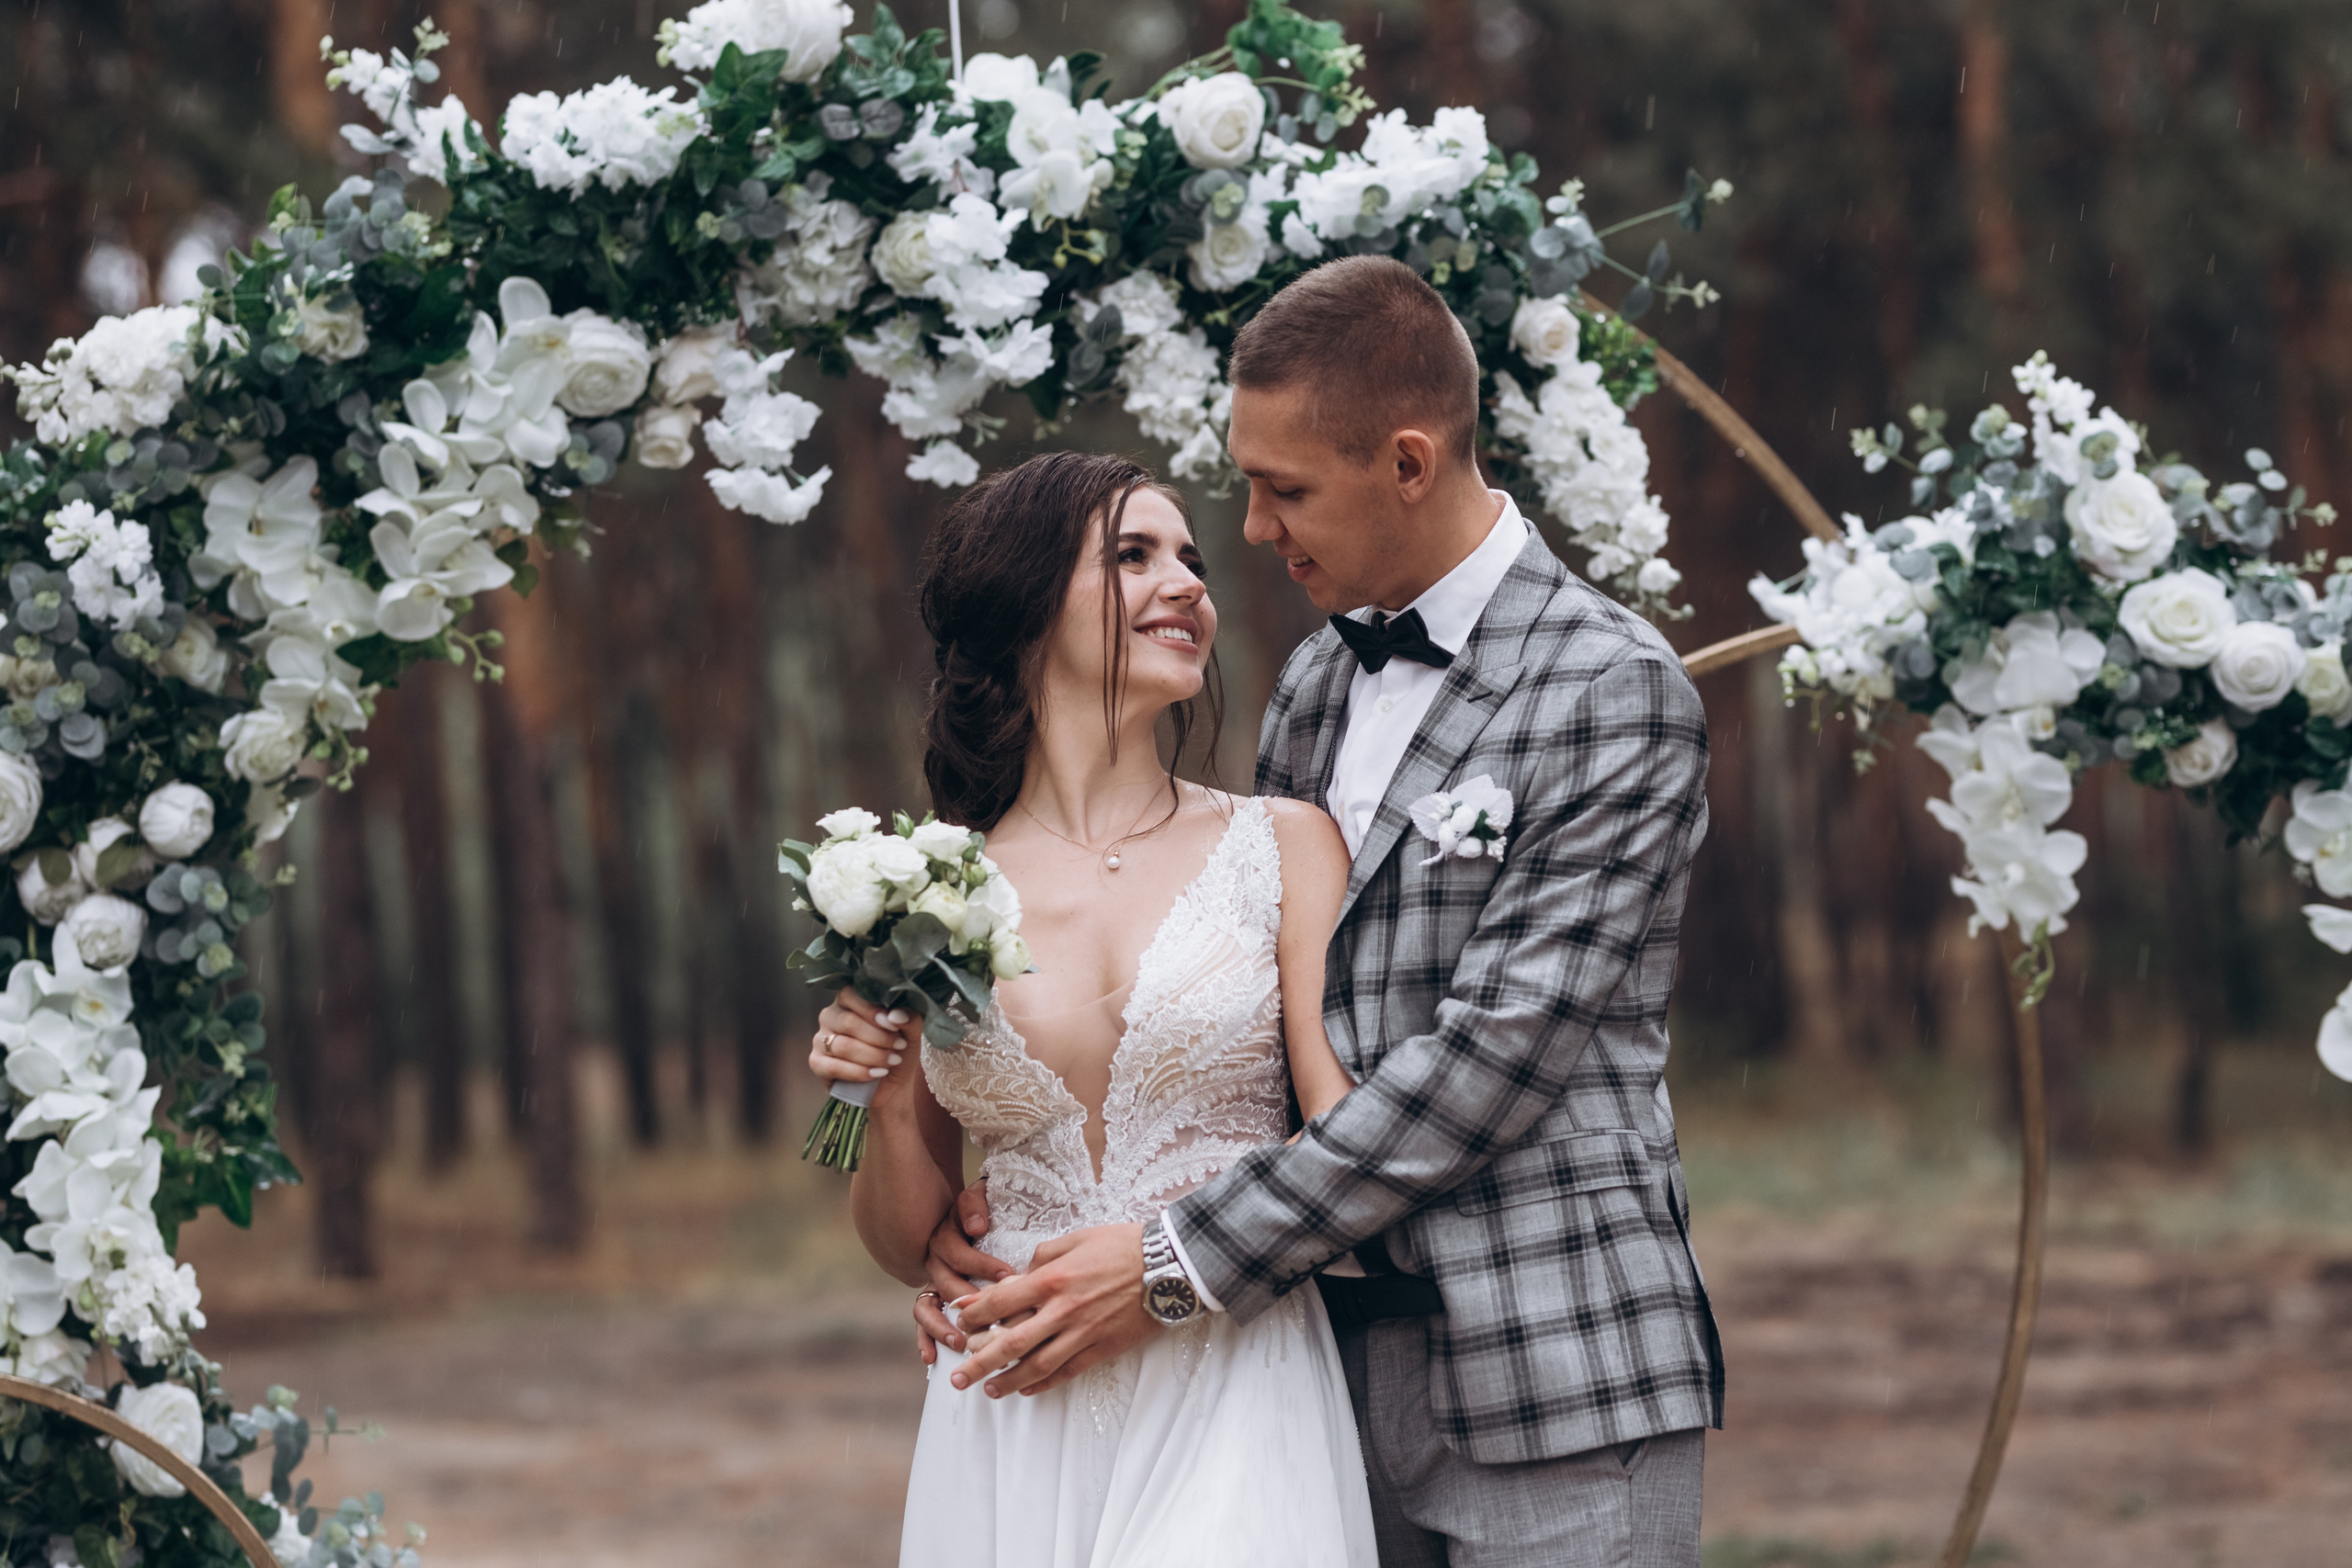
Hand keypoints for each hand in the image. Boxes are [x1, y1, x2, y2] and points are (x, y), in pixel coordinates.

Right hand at [810, 987, 917, 1085]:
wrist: (892, 1084)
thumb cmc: (897, 1050)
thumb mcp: (910, 1033)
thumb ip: (909, 1018)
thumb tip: (896, 1015)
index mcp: (849, 1000)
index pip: (851, 994)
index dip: (873, 1011)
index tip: (895, 1025)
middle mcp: (830, 1016)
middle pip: (849, 1022)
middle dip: (878, 1037)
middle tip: (899, 1047)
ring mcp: (820, 1039)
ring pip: (843, 1046)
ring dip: (873, 1055)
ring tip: (892, 1061)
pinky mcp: (816, 1063)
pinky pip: (834, 1067)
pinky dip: (859, 1072)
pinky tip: (876, 1074)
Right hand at [914, 1181, 1004, 1362]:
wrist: (970, 1214)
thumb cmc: (980, 1210)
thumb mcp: (978, 1199)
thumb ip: (974, 1205)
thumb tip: (977, 1227)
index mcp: (944, 1236)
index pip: (957, 1253)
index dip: (981, 1265)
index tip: (1008, 1276)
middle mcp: (933, 1261)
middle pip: (944, 1284)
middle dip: (966, 1303)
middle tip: (987, 1317)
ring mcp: (931, 1282)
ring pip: (926, 1308)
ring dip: (940, 1328)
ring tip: (959, 1343)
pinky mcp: (933, 1300)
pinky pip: (923, 1321)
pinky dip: (925, 1340)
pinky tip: (931, 1357)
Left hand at [946, 1223, 1160, 1397]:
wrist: (1170, 1265)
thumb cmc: (1124, 1245)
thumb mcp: (1077, 1237)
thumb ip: (1043, 1256)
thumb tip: (1022, 1275)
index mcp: (1052, 1279)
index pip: (1000, 1303)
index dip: (975, 1316)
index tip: (959, 1323)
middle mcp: (1062, 1311)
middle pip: (1010, 1343)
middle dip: (979, 1363)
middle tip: (957, 1378)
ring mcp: (1083, 1334)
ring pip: (1037, 1365)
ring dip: (1007, 1381)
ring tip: (988, 1391)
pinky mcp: (1103, 1348)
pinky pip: (1068, 1372)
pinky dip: (1044, 1383)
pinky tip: (1027, 1390)